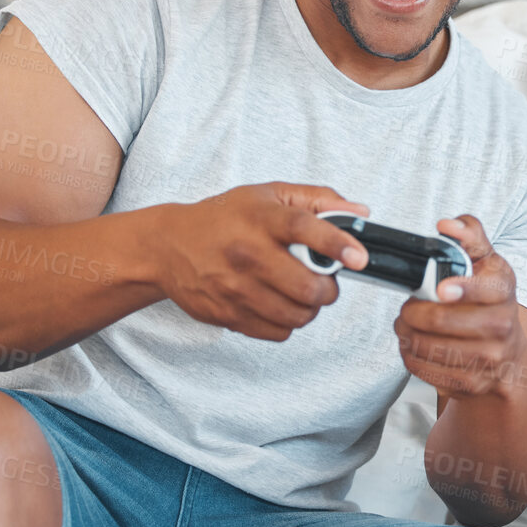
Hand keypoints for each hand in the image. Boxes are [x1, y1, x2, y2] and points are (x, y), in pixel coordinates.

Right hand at [153, 182, 369, 341]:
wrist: (168, 247)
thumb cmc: (223, 218)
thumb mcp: (268, 195)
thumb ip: (318, 200)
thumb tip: (359, 213)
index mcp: (261, 218)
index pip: (303, 229)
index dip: (336, 244)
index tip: (358, 258)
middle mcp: (247, 254)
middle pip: (308, 287)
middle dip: (328, 289)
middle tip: (323, 281)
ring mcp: (236, 288)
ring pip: (297, 315)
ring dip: (309, 308)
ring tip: (301, 293)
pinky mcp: (228, 314)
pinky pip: (278, 332)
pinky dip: (287, 323)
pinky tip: (278, 304)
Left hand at [393, 215, 526, 400]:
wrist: (508, 359)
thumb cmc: (489, 302)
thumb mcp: (486, 264)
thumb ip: (470, 236)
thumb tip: (448, 225)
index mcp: (504, 290)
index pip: (488, 289)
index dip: (462, 289)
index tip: (441, 289)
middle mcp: (502, 325)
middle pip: (441, 320)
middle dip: (412, 312)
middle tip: (406, 307)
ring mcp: (488, 359)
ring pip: (427, 346)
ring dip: (405, 333)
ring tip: (406, 324)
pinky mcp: (469, 383)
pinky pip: (423, 368)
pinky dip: (408, 354)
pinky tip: (412, 344)